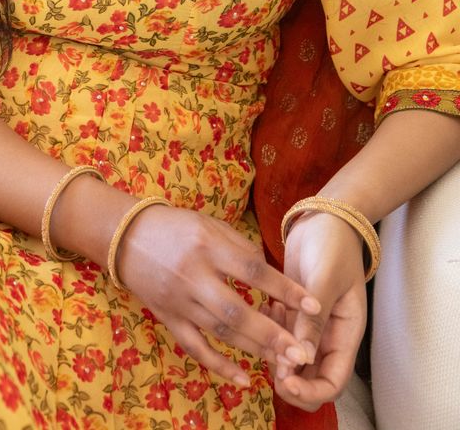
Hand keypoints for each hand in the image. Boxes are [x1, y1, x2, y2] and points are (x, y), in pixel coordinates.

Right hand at [115, 203, 321, 384]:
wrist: (127, 235)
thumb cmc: (176, 226)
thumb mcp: (210, 224)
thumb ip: (241, 248)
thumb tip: (272, 276)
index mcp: (207, 246)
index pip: (253, 271)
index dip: (284, 289)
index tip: (313, 305)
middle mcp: (194, 275)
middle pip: (236, 311)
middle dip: (272, 334)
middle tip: (302, 353)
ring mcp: (179, 300)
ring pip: (220, 332)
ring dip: (254, 351)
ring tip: (285, 364)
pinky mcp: (168, 318)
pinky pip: (195, 347)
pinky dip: (219, 365)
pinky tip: (244, 379)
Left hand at [274, 211, 366, 410]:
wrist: (325, 216)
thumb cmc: (333, 244)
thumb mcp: (325, 279)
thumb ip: (314, 318)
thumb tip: (302, 357)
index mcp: (346, 334)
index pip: (333, 382)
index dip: (311, 391)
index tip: (286, 380)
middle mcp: (330, 335)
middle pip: (311, 378)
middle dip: (290, 380)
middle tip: (268, 361)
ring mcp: (311, 324)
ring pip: (293, 359)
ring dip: (276, 354)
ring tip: (262, 330)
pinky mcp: (293, 311)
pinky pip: (281, 334)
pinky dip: (270, 330)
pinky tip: (265, 308)